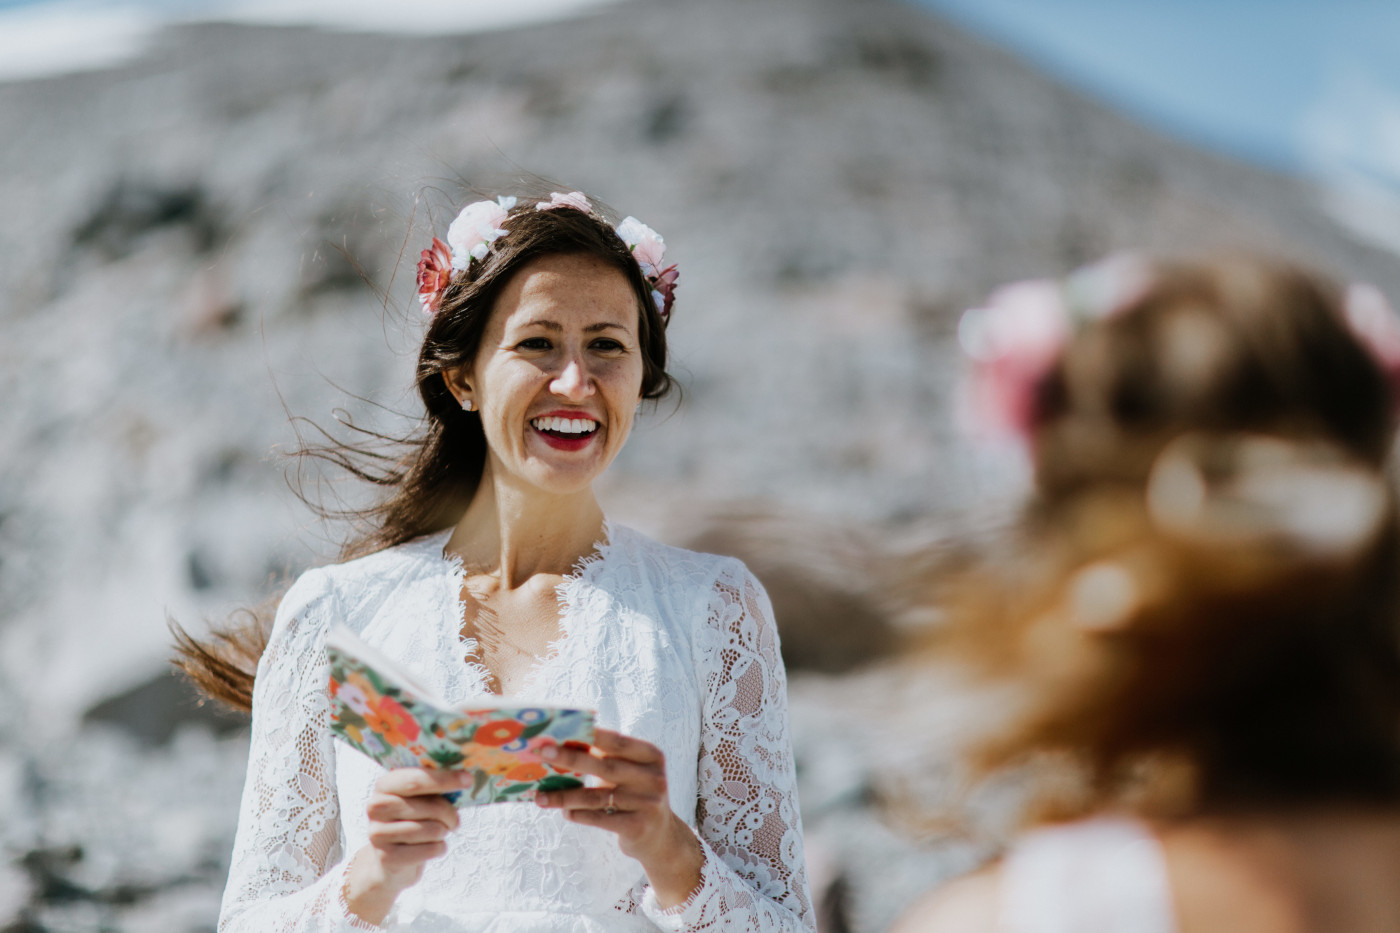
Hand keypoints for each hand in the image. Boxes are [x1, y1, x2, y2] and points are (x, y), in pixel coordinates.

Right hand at [344, 767, 466, 923]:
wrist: (391, 861)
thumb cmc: (413, 821)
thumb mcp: (419, 799)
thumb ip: (435, 787)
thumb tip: (466, 778)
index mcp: (384, 785)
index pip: (417, 779)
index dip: (445, 779)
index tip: (468, 779)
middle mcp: (375, 806)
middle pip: (429, 806)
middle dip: (450, 813)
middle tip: (455, 820)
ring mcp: (378, 833)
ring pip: (432, 830)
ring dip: (443, 832)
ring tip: (438, 833)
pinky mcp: (386, 857)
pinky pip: (429, 850)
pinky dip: (439, 849)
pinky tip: (432, 847)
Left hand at [534, 728, 703, 907]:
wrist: (660, 836)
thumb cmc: (634, 795)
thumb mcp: (628, 772)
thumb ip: (606, 758)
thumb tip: (562, 745)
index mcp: (651, 756)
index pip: (617, 742)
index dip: (590, 735)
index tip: (561, 730)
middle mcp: (653, 778)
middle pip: (605, 766)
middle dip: (570, 759)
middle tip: (542, 753)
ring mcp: (648, 803)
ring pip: (596, 797)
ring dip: (564, 796)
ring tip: (540, 796)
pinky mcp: (637, 826)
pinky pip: (599, 818)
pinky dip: (578, 814)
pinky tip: (564, 812)